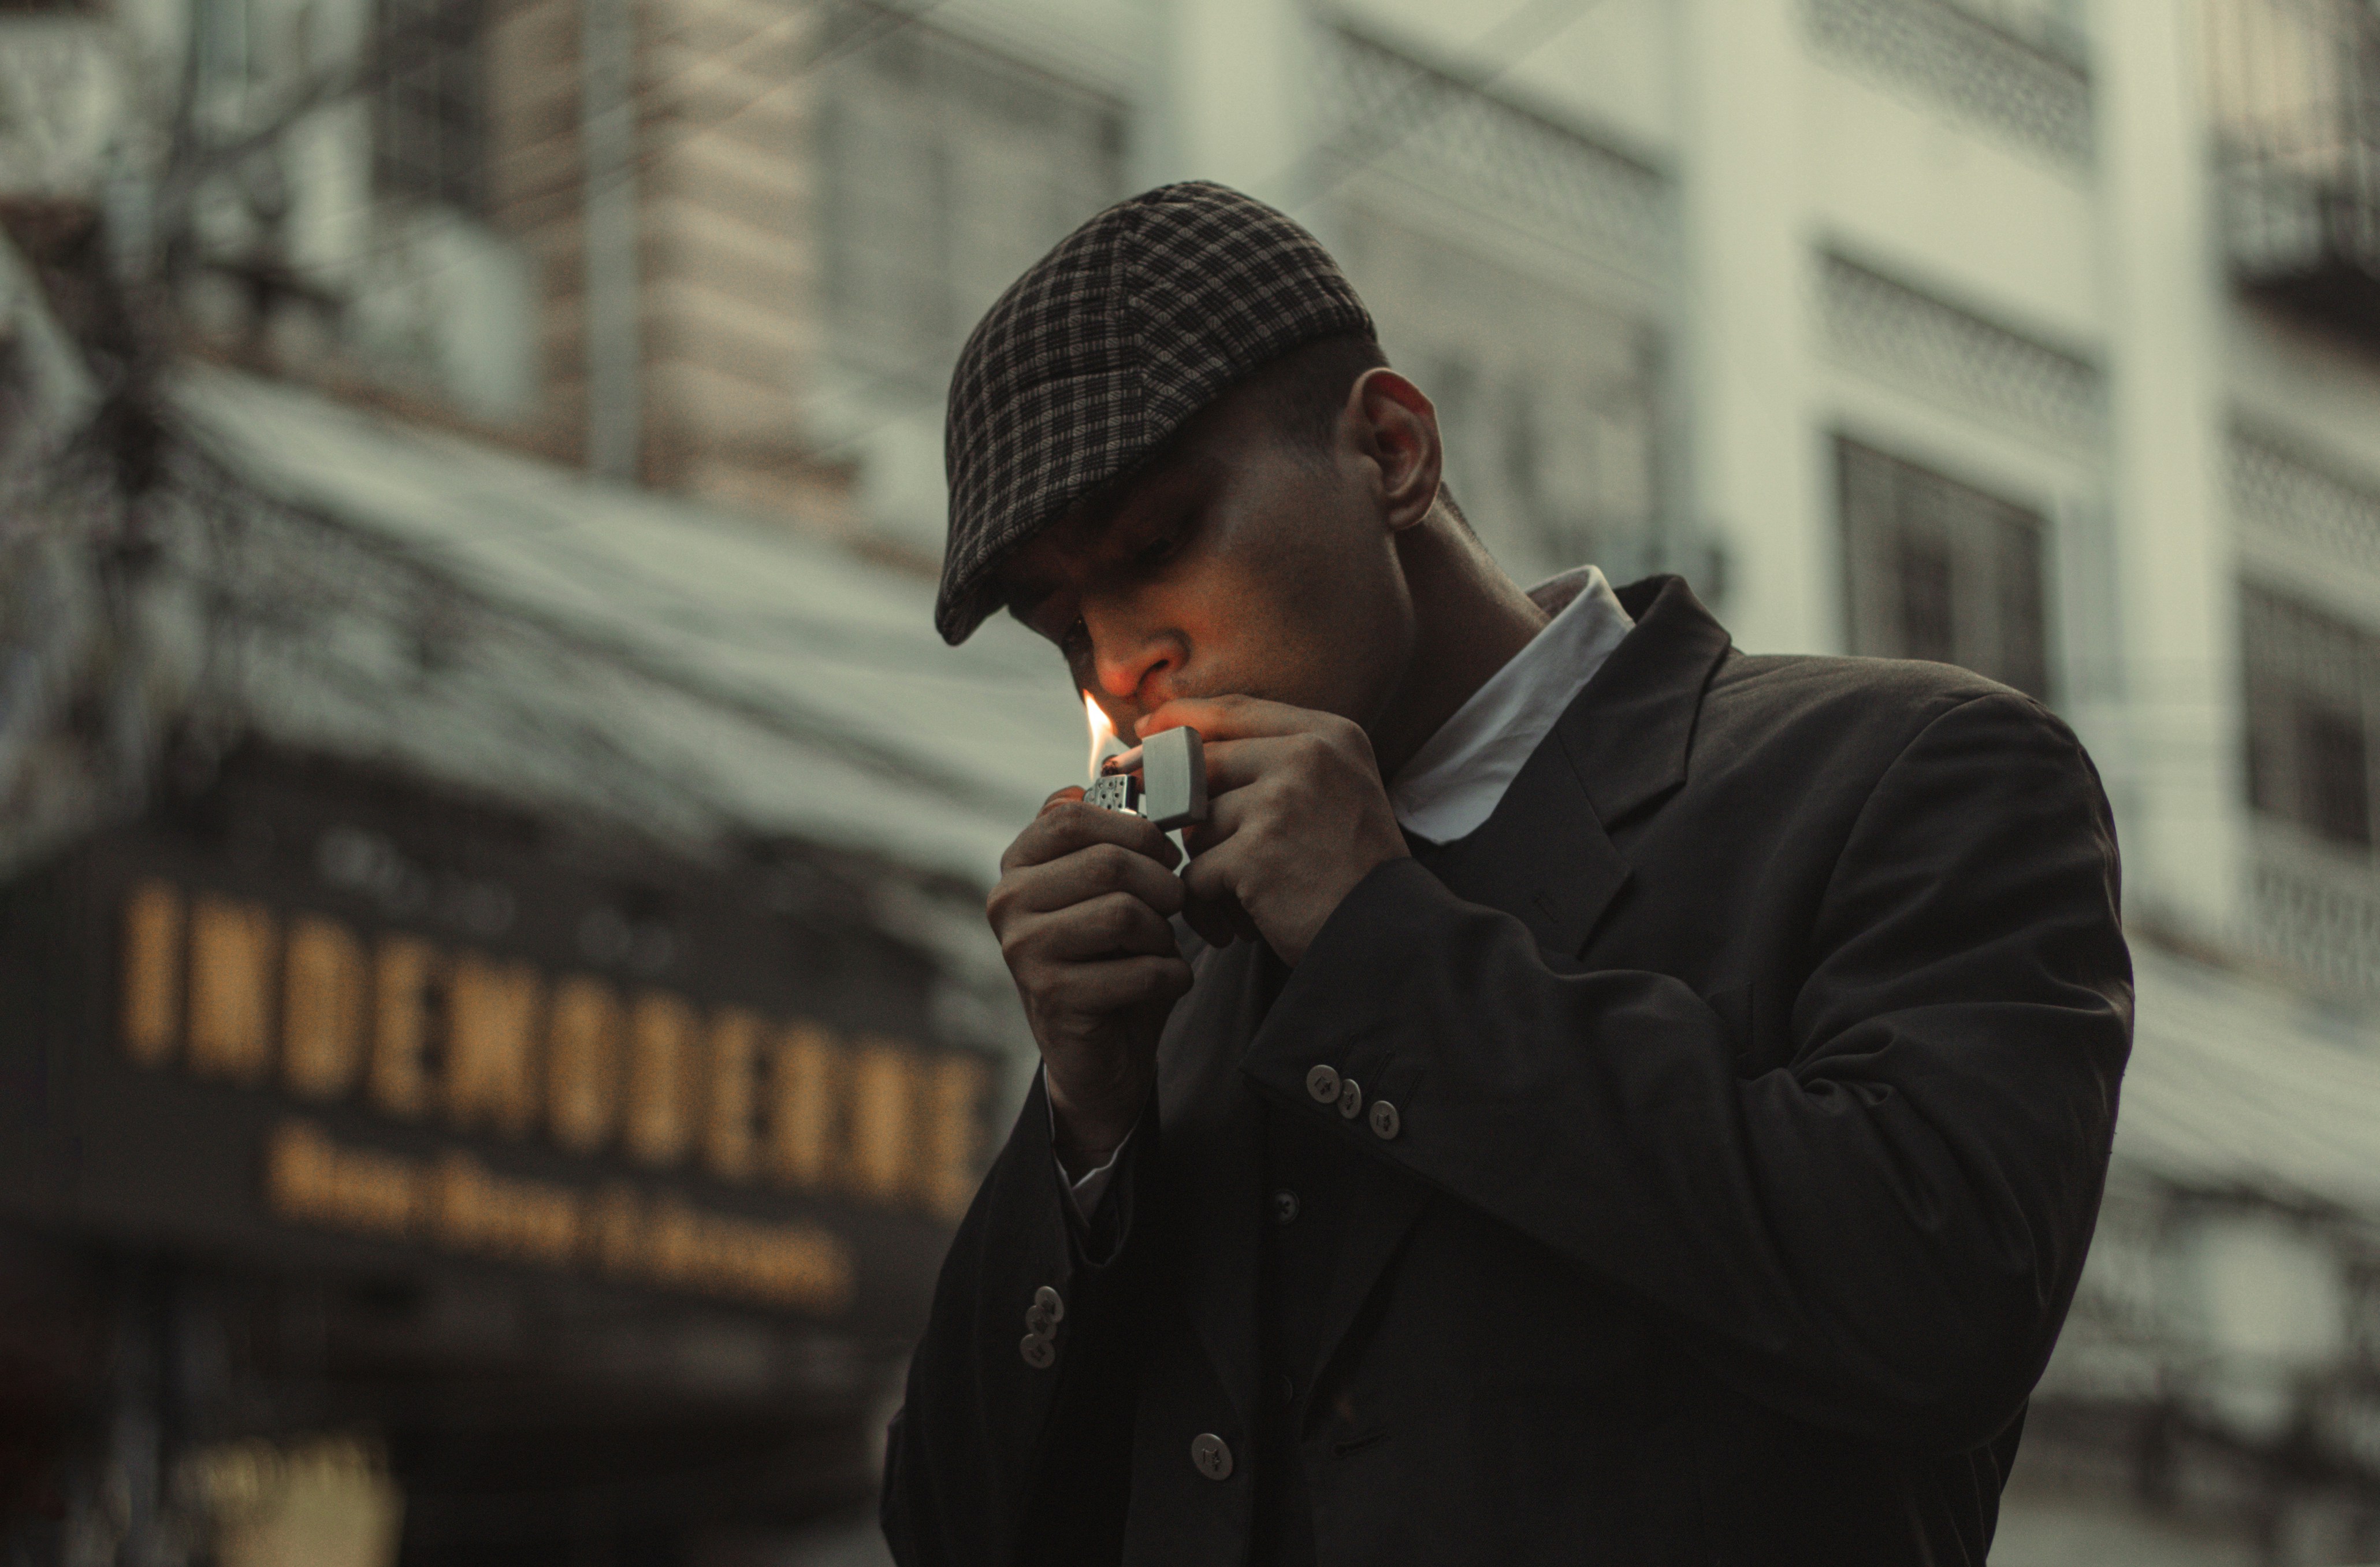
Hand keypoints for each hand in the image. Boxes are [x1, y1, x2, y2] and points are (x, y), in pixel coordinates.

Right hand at [987, 790, 1194, 1165]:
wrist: (1103, 1053)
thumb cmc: (1112, 957)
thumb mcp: (1108, 888)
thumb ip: (1107, 834)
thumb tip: (1119, 760)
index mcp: (1019, 864)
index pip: (1073, 813)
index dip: (1135, 826)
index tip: (1163, 852)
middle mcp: (1008, 901)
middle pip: (1108, 860)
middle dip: (1162, 882)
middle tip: (1177, 904)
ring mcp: (1023, 950)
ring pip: (1125, 912)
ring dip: (1165, 932)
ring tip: (1163, 946)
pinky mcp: (1052, 996)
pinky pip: (1138, 968)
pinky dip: (1170, 975)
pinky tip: (1164, 981)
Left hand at [1131, 696, 1408, 965]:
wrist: (1387, 935)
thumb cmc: (1354, 870)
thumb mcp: (1337, 790)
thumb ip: (1275, 760)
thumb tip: (1178, 738)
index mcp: (1328, 734)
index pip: (1234, 709)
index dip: (1180, 718)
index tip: (1145, 730)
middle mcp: (1307, 756)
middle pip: (1200, 764)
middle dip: (1170, 801)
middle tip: (1161, 831)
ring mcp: (1281, 801)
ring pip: (1195, 824)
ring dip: (1207, 866)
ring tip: (1243, 896)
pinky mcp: (1257, 853)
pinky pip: (1198, 873)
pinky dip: (1209, 905)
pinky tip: (1240, 921)